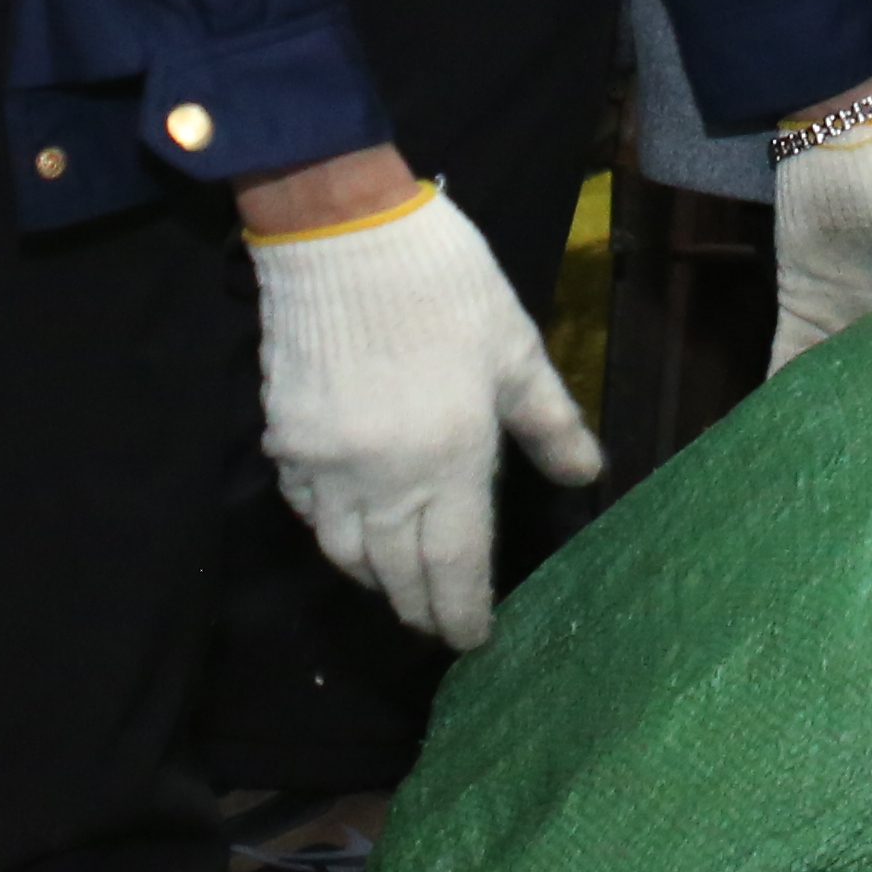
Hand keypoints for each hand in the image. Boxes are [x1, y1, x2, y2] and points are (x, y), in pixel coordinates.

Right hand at [245, 181, 600, 647]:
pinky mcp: (285, 440)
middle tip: (435, 623)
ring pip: (344, 554)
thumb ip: (549, 421)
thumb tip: (585, 477)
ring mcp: (327, 464)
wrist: (341, 231)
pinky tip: (347, 522)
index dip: (463, 613)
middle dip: (419, 608)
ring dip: (373, 578)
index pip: (456, 567)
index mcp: (450, 461)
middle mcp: (384, 480)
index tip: (473, 640)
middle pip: (397, 574)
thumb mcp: (515, 347)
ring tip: (395, 583)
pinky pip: (306, 510)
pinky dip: (329, 530)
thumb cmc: (443, 284)